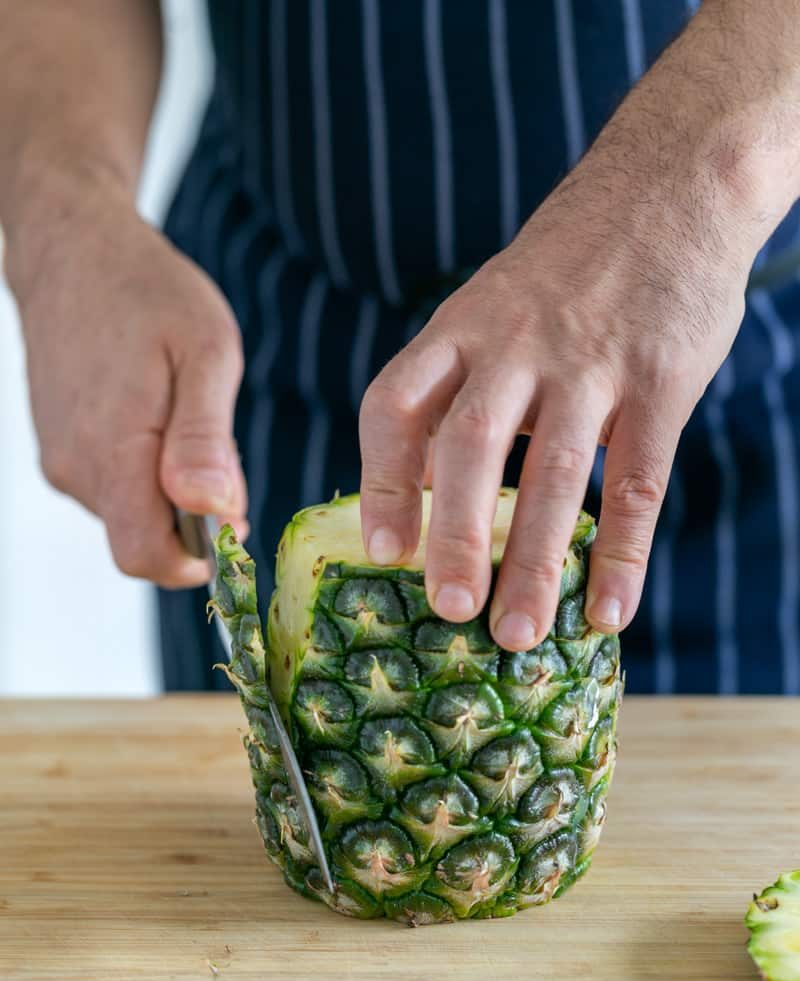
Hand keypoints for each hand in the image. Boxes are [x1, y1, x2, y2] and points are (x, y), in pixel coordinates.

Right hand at [7, 178, 246, 586]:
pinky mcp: (60, 448)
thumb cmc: (147, 293)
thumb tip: (213, 512)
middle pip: (144, 539)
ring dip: (172, 491)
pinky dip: (148, 471)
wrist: (74, 251)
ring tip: (187, 418)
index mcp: (111, 454)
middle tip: (220, 449)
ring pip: (131, 513)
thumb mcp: (203, 354)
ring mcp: (62, 460)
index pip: (146, 558)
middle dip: (194, 520)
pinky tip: (161, 416)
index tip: (233, 524)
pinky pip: (114, 486)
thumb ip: (205, 440)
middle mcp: (75, 470)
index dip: (197, 560)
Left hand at [359, 132, 753, 649]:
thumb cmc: (562, 269)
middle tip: (446, 610)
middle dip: (453, 534)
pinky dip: (623, 551)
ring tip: (517, 634)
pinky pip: (638, 477)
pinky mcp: (660, 379)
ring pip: (553, 470)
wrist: (666, 186)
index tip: (382, 551)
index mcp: (458, 327)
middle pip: (467, 445)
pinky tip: (609, 611)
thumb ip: (452, 387)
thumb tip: (414, 485)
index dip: (380, 482)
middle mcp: (514, 344)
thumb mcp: (486, 308)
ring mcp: (589, 362)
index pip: (394, 404)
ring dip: (533, 561)